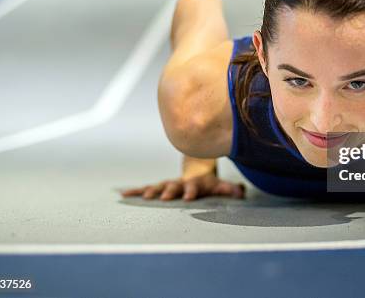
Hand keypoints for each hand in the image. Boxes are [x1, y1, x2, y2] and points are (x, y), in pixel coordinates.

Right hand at [121, 172, 245, 200]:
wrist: (195, 169)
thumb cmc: (209, 183)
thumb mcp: (220, 185)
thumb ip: (229, 189)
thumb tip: (241, 191)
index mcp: (194, 184)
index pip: (193, 187)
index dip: (191, 191)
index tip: (188, 197)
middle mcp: (179, 183)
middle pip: (173, 186)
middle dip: (168, 191)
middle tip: (164, 196)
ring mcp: (168, 184)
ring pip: (157, 186)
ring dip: (149, 191)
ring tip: (140, 196)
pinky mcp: (158, 187)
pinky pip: (145, 189)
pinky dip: (134, 191)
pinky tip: (123, 193)